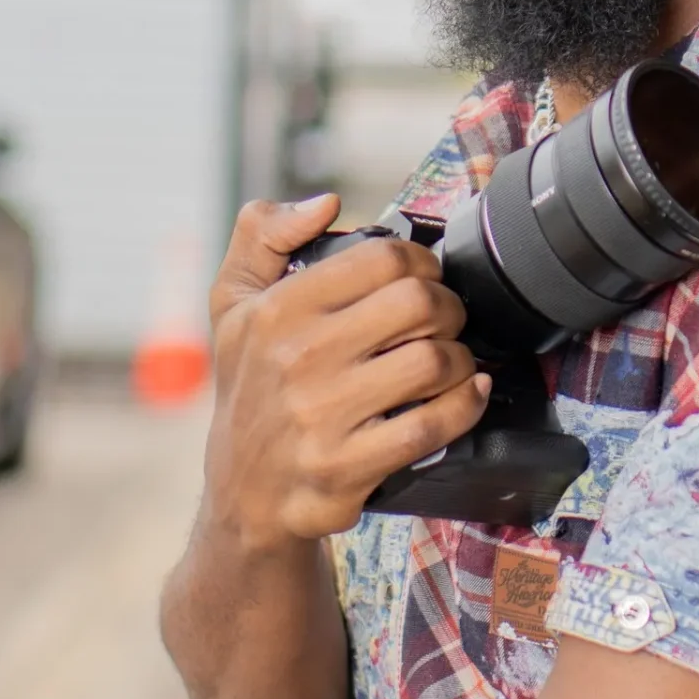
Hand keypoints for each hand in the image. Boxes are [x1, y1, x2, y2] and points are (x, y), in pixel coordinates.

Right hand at [205, 196, 489, 550]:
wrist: (243, 495)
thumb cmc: (249, 388)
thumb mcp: (232, 303)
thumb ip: (263, 234)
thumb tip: (325, 203)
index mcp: (277, 311)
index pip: (382, 259)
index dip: (421, 262)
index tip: (424, 278)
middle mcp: (298, 360)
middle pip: (420, 304)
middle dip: (449, 307)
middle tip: (444, 321)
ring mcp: (322, 418)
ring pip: (434, 361)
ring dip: (460, 358)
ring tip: (451, 361)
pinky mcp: (346, 468)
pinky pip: (432, 425)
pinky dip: (464, 404)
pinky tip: (466, 394)